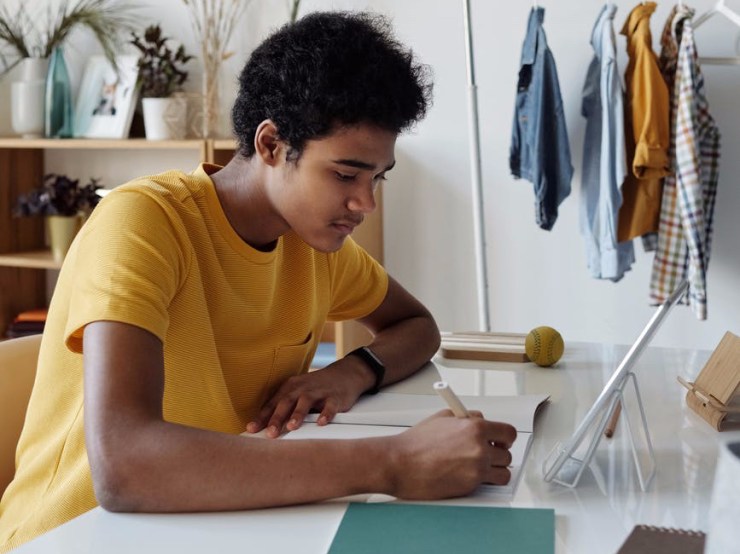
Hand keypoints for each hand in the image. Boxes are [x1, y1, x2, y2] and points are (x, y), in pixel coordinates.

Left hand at [245, 360, 371, 437]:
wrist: (344, 374)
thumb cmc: (316, 388)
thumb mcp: (298, 392)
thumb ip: (284, 407)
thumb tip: (264, 426)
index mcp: (290, 388)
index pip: (273, 404)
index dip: (262, 417)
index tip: (251, 429)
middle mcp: (302, 388)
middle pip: (287, 402)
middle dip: (277, 417)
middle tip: (270, 433)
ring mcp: (319, 392)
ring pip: (306, 402)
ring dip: (298, 414)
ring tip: (292, 426)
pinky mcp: (335, 397)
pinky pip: (330, 406)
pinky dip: (326, 414)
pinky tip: (322, 422)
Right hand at [386, 410, 516, 499]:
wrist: (400, 463)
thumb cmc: (416, 442)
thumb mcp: (444, 418)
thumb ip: (467, 418)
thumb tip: (480, 420)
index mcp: (475, 428)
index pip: (509, 433)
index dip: (506, 438)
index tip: (502, 440)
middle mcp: (479, 449)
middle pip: (507, 455)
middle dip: (498, 454)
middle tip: (486, 453)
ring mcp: (476, 470)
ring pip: (503, 473)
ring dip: (495, 470)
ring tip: (481, 467)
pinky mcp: (470, 487)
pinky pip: (488, 485)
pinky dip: (483, 482)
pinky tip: (470, 475)